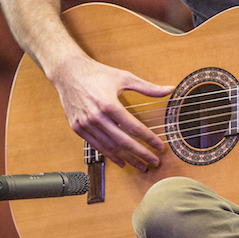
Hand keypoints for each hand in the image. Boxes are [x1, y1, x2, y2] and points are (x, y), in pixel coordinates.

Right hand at [52, 52, 173, 170]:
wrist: (68, 72)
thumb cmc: (97, 73)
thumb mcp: (124, 77)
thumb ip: (148, 87)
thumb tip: (170, 89)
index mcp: (109, 104)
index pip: (134, 127)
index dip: (149, 139)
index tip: (160, 146)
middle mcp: (97, 117)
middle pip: (123, 142)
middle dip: (141, 154)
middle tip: (154, 161)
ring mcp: (86, 124)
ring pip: (110, 148)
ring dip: (128, 158)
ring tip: (141, 165)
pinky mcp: (77, 128)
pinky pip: (97, 146)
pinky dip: (110, 156)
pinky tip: (122, 161)